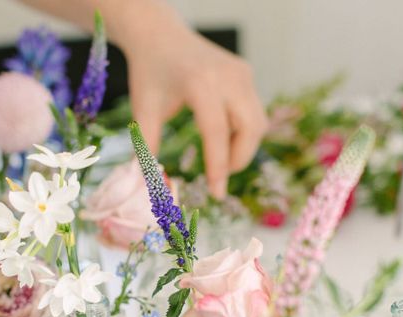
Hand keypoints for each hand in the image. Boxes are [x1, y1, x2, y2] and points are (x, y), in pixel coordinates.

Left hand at [123, 22, 266, 198]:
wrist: (160, 36)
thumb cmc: (150, 74)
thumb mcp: (143, 111)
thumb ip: (148, 149)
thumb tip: (152, 188)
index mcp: (200, 83)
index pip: (217, 132)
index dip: (219, 167)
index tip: (216, 194)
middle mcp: (228, 76)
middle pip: (251, 129)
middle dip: (238, 159)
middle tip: (219, 177)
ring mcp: (241, 73)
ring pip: (258, 123)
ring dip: (243, 148)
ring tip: (219, 158)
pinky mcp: (246, 74)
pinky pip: (254, 112)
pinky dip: (243, 132)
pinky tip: (223, 138)